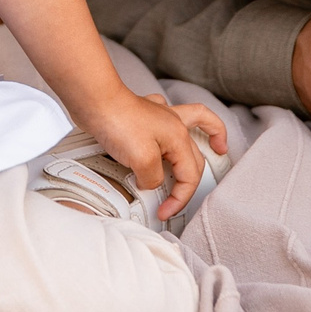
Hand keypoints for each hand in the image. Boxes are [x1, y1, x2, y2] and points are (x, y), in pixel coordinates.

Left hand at [73, 89, 230, 221]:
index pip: (190, 176)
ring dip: (206, 133)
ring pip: (193, 122)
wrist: (94, 100)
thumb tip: (151, 182)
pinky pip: (165, 119)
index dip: (180, 198)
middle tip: (177, 201)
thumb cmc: (118, 122)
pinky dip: (171, 126)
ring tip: (216, 143)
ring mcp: (158, 118)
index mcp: (179, 137)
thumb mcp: (142, 160)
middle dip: (189, 182)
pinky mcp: (142, 116)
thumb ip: (153, 178)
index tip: (165, 211)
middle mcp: (174, 124)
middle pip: (195, 157)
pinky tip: (164, 132)